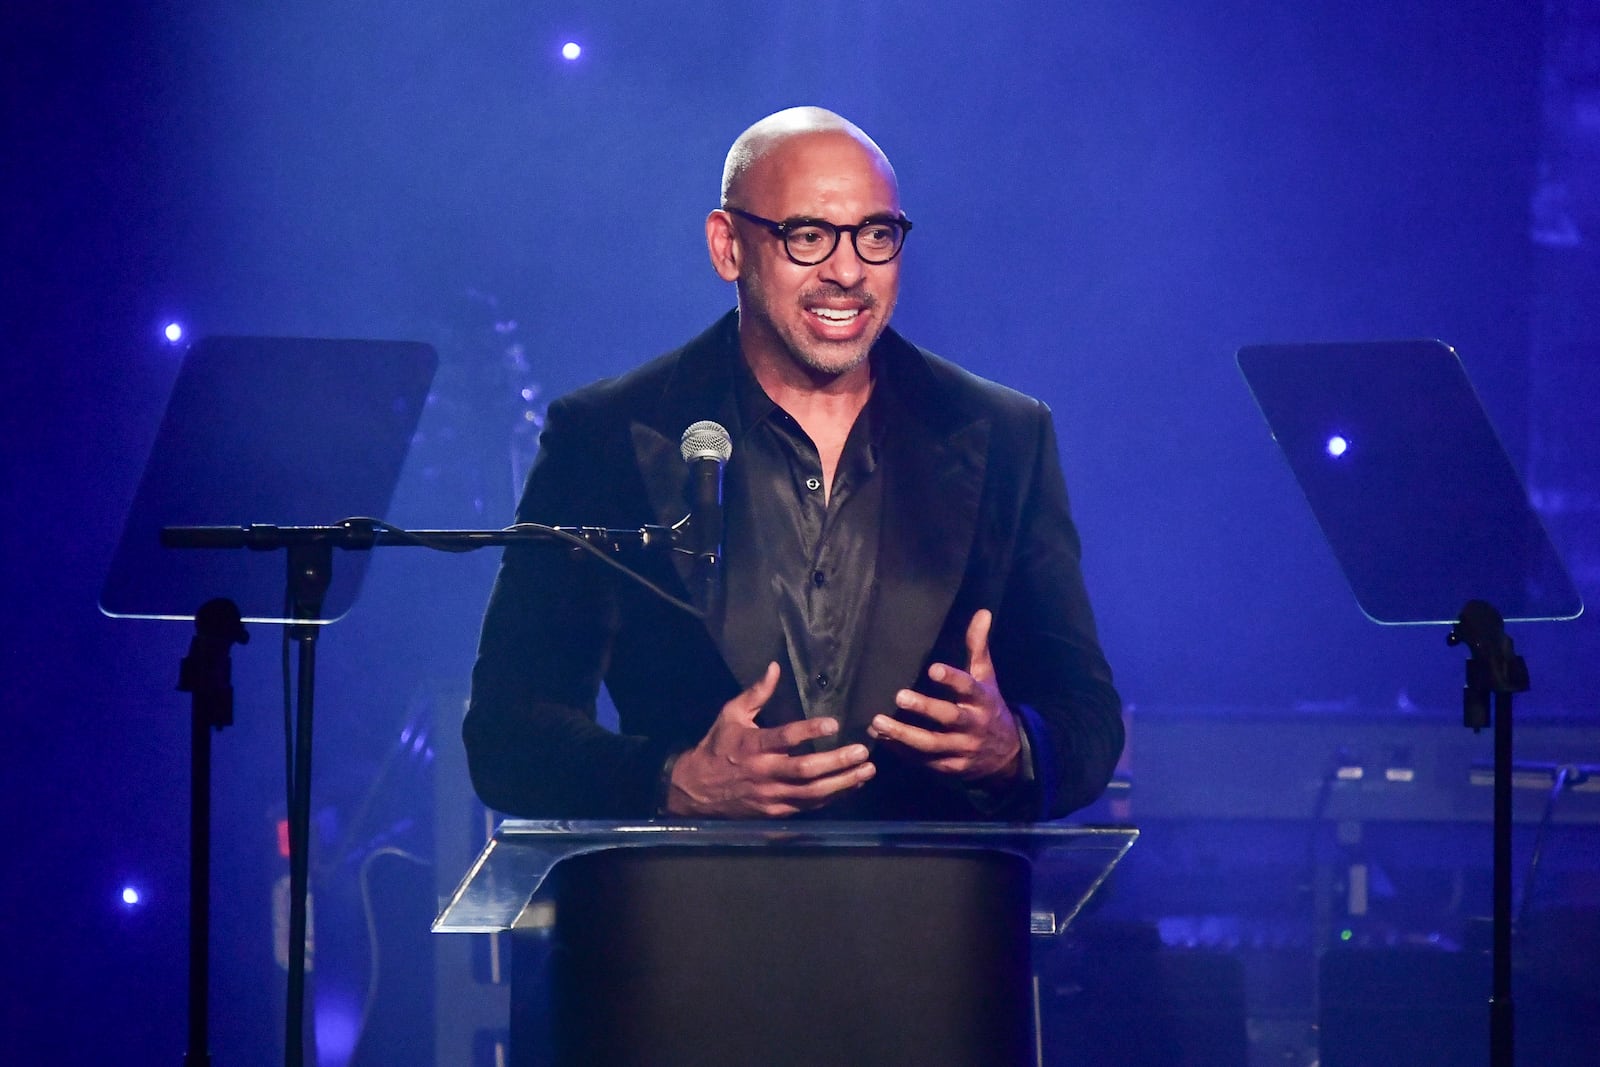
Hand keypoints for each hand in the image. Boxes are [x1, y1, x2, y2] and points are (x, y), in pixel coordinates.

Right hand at [665, 662, 875, 817]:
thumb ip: (757, 693)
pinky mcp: (776, 812)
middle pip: (805, 770)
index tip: (833, 724)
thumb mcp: (731, 715)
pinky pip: (809, 806)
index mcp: (752, 746)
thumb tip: (775, 667)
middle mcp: (763, 773)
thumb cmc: (717, 747)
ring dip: (842, 783)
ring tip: (867, 771)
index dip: (808, 732)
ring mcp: (771, 796)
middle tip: (861, 752)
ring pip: (812, 793)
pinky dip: (832, 798)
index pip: (784, 738)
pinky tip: (851, 787)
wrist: (696, 791)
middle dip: (836, 762)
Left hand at [867, 609, 1021, 782]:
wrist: (1007, 755)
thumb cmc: (989, 707)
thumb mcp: (987, 677)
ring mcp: (962, 749)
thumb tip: (982, 612)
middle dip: (924, 708)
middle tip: (898, 696)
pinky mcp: (950, 767)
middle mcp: (973, 725)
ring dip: (903, 735)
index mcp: (982, 700)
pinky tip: (881, 740)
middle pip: (949, 717)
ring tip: (877, 723)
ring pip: (931, 744)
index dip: (952, 679)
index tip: (932, 669)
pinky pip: (924, 761)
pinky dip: (902, 752)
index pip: (968, 687)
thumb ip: (978, 646)